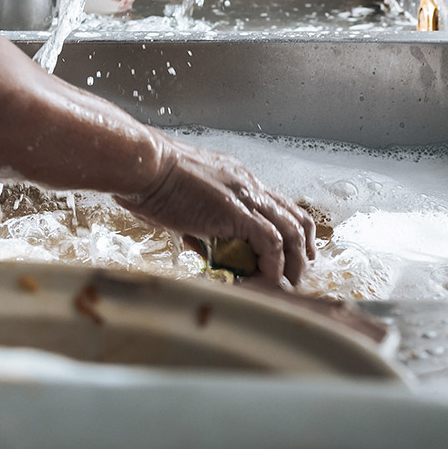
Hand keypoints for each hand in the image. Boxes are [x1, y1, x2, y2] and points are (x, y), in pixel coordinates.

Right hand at [116, 134, 316, 287]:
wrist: (144, 165)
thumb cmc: (150, 179)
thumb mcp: (182, 201)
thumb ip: (197, 223)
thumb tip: (201, 247)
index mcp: (237, 179)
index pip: (277, 204)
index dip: (290, 230)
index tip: (290, 253)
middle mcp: (248, 185)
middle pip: (295, 216)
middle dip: (302, 249)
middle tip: (297, 273)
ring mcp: (245, 196)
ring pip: (291, 231)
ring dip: (293, 262)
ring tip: (287, 283)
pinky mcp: (235, 212)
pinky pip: (270, 242)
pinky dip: (273, 265)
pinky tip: (267, 279)